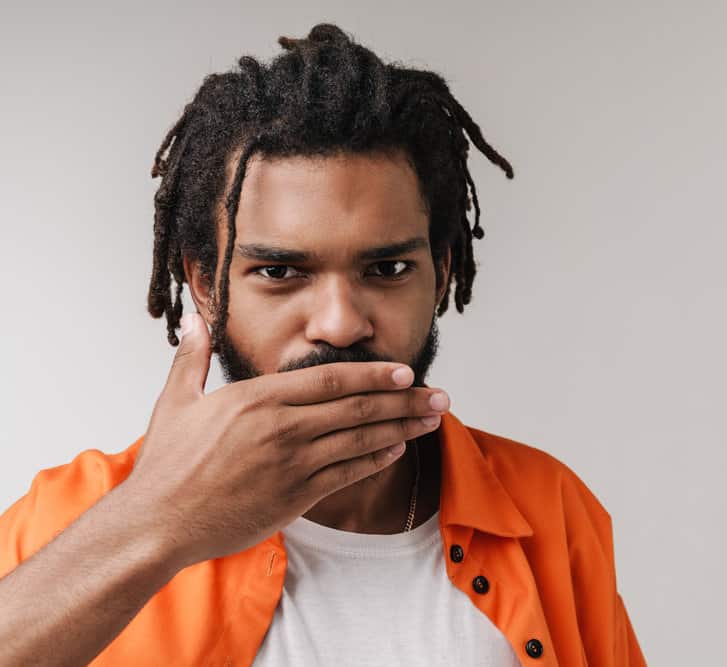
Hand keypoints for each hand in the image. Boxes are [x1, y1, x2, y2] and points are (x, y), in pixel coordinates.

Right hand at [122, 312, 447, 568]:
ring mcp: (292, 463)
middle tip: (439, 395)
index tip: (406, 371)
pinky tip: (397, 449)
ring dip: (402, 428)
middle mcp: (281, 426)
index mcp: (257, 397)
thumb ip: (192, 357)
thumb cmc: (167, 465)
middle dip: (405, 400)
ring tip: (431, 420)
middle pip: (357, 406)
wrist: (157, 523)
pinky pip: (347, 473)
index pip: (331, 379)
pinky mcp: (295, 497)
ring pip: (360, 439)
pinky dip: (376, 459)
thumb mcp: (175, 401)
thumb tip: (195, 320)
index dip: (374, 374)